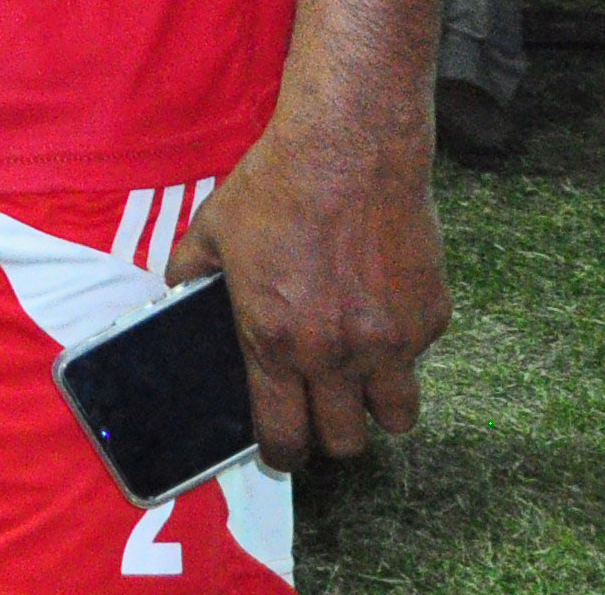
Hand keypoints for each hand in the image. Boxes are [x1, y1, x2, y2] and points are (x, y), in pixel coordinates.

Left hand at [168, 115, 447, 467]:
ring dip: (378, 409)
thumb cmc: (276, 188)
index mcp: (275, 341)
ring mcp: (390, 341)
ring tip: (362, 383)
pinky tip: (382, 312)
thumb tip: (174, 294)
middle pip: (344, 442)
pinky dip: (403, 350)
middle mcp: (335, 354)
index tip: (283, 453)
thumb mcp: (213, 230)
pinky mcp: (430, 318)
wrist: (350, 150)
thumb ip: (190, 273)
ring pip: (395, 417)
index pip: (282, 434)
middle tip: (324, 415)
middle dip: (332, 438)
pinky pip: (418, 358)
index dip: (281, 454)